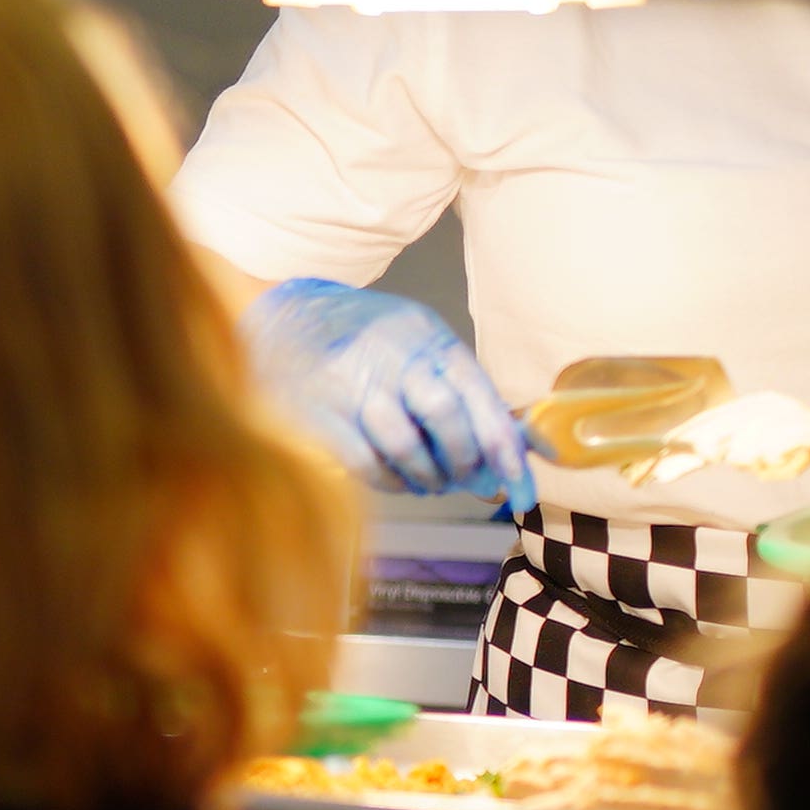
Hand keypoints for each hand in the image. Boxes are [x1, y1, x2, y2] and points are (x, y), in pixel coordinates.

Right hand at [242, 277, 533, 504]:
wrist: (289, 320)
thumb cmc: (369, 340)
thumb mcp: (423, 344)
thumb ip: (465, 392)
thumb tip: (513, 453)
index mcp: (427, 338)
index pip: (479, 395)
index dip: (504, 449)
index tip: (520, 489)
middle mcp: (391, 356)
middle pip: (444, 415)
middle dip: (464, 461)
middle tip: (470, 481)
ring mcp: (351, 384)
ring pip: (404, 445)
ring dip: (428, 476)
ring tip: (433, 482)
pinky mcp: (319, 413)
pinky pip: (365, 462)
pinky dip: (391, 481)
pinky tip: (399, 479)